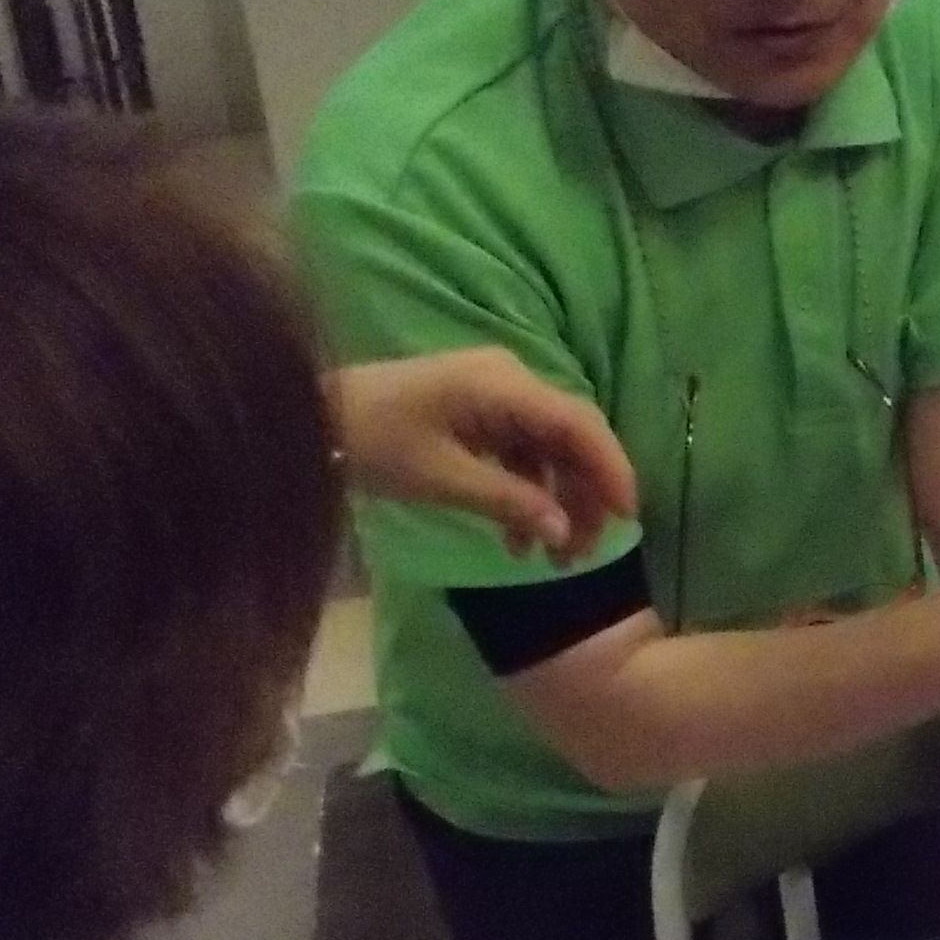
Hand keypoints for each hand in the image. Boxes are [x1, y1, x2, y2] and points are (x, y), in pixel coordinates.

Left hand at [329, 350, 637, 562]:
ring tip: (551, 559)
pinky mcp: (480, 413)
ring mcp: (496, 396)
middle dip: (586, 496)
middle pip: (573, 437)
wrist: (312, 418)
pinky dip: (528, 493)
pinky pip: (524, 453)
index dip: (611, 469)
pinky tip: (519, 539)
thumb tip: (564, 532)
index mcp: (505, 385)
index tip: (628, 518)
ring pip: (552, 450)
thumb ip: (509, 501)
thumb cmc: (374, 441)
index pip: (580, 424)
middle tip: (583, 553)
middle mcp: (511, 381)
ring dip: (557, 502)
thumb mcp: (442, 477)